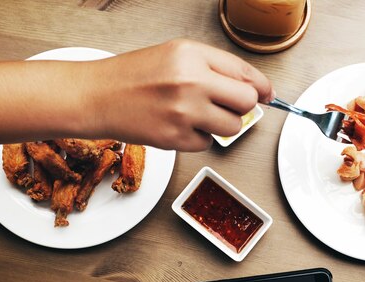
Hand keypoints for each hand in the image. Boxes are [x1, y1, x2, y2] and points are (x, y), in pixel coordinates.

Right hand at [81, 39, 274, 151]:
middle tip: (225, 106)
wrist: (97, 96)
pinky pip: (208, 144)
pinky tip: (178, 126)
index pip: (245, 73)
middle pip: (246, 102)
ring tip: (196, 115)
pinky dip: (198, 139)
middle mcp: (191, 81)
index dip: (262, 87)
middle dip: (241, 107)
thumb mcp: (175, 55)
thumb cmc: (133, 76)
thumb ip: (214, 68)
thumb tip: (254, 90)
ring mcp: (184, 112)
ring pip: (232, 127)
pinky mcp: (175, 139)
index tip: (268, 95)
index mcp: (192, 55)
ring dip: (220, 125)